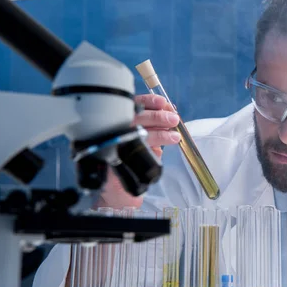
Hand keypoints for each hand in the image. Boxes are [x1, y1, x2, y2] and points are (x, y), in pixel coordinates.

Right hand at [96, 94, 181, 208]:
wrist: (118, 186)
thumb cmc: (133, 157)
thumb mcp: (145, 138)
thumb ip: (156, 126)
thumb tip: (172, 114)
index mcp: (121, 118)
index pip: (134, 104)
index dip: (149, 101)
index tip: (164, 102)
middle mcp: (113, 128)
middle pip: (135, 116)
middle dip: (157, 116)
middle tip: (173, 119)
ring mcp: (112, 142)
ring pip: (136, 132)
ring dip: (159, 133)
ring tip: (174, 136)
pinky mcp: (112, 158)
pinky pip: (133, 149)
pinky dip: (150, 148)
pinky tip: (162, 150)